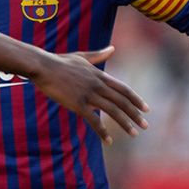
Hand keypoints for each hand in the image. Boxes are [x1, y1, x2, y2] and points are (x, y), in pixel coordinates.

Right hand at [30, 46, 148, 144]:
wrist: (43, 66)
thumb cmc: (59, 61)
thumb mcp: (82, 57)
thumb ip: (98, 55)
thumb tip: (112, 48)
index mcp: (100, 75)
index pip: (124, 89)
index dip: (136, 100)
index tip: (146, 109)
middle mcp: (98, 85)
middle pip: (122, 102)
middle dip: (135, 115)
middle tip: (145, 126)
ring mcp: (88, 94)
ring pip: (112, 111)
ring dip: (125, 123)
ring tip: (134, 134)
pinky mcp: (77, 104)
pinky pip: (94, 120)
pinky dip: (102, 131)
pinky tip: (108, 141)